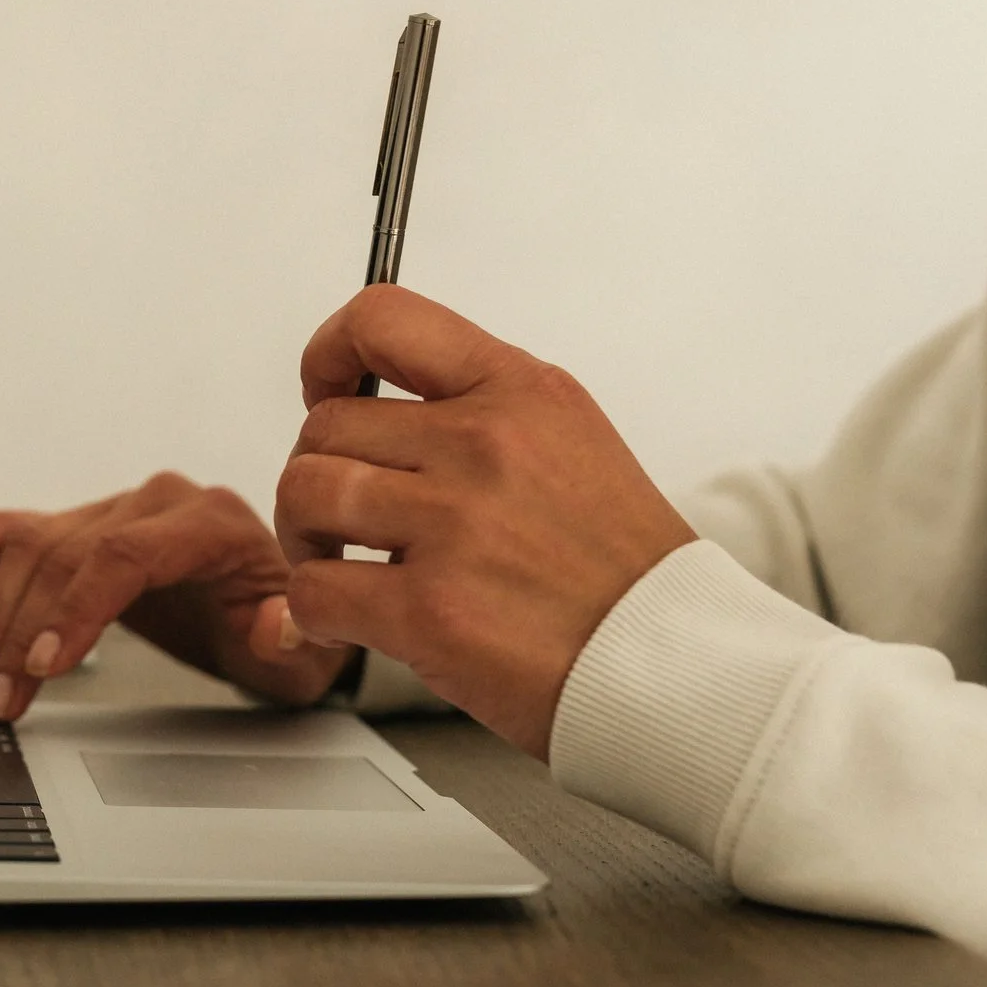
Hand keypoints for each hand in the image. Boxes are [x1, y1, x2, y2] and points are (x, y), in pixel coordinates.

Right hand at [0, 471, 358, 720]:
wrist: (274, 610)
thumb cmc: (290, 635)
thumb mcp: (311, 651)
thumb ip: (299, 640)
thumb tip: (272, 626)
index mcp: (213, 521)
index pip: (126, 553)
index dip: (78, 607)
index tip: (44, 665)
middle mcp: (157, 501)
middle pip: (67, 556)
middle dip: (25, 633)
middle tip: (2, 700)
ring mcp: (111, 510)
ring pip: (31, 551)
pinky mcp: (78, 528)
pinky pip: (10, 533)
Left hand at [274, 285, 694, 758]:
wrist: (681, 667)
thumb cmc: (622, 572)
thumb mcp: (571, 443)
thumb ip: (474, 415)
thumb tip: (365, 408)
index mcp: (521, 392)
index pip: (383, 319)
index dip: (328, 353)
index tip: (324, 390)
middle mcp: (486, 445)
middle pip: (326, 425)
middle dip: (316, 473)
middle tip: (339, 517)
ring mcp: (456, 525)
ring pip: (306, 493)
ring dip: (305, 538)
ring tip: (337, 563)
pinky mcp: (430, 609)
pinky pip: (315, 588)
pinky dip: (312, 610)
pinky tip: (348, 620)